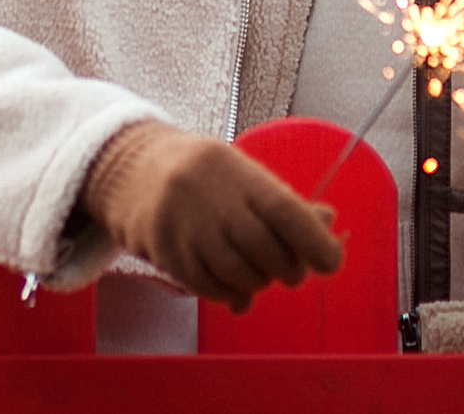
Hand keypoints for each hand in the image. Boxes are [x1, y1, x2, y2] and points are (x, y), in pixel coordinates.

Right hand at [80, 121, 344, 311]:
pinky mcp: (166, 253)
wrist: (130, 169)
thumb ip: (283, 202)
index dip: (315, 241)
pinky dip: (230, 293)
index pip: (285, 210)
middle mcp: (210, 198)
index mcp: (236, 172)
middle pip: (265, 250)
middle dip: (288, 268)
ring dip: (258, 283)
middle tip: (291, 270)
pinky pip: (210, 288)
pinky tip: (233, 285)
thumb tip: (328, 224)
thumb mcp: (242, 175)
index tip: (332, 261)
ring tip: (257, 273)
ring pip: (239, 274)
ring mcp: (185, 227)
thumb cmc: (201, 175)